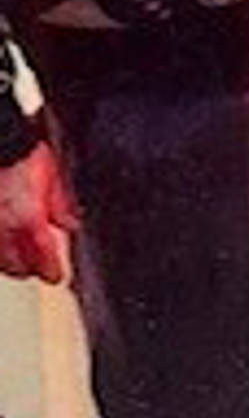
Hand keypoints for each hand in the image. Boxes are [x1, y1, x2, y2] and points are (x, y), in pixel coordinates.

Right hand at [0, 142, 76, 284]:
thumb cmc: (24, 153)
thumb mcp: (53, 177)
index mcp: (29, 220)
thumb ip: (62, 205)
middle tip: (39, 267)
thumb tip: (71, 225)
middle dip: (30, 269)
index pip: (43, 260)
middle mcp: (4, 230)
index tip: (56, 276)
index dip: (52, 271)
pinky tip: (4, 244)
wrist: (0, 142)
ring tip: (19, 260)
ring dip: (9, 263)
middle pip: (17, 267)